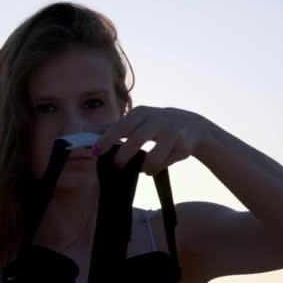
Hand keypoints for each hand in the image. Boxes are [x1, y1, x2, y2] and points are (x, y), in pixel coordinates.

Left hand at [93, 106, 209, 175]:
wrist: (193, 126)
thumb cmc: (157, 124)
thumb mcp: (137, 120)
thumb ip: (114, 127)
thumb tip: (89, 133)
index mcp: (141, 113)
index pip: (121, 126)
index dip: (107, 139)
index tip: (95, 152)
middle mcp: (157, 120)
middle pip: (138, 139)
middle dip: (124, 155)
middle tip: (116, 166)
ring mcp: (172, 133)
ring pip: (154, 156)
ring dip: (144, 165)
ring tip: (139, 170)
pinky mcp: (184, 146)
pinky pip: (165, 163)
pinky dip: (156, 168)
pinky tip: (152, 169)